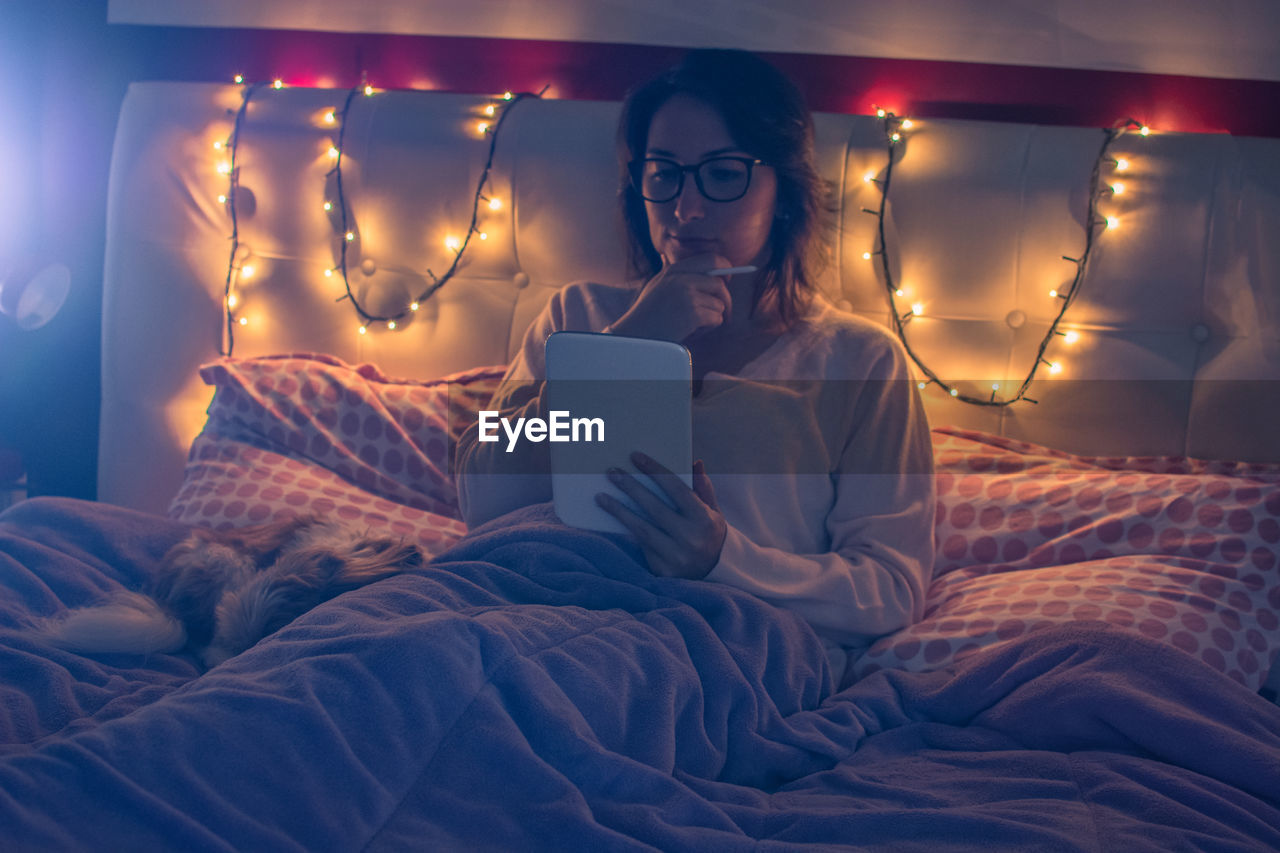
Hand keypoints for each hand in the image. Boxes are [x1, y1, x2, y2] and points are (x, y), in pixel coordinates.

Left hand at [595, 454, 726, 578]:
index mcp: (705, 519)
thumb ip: (703, 488)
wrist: (713, 575)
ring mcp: (676, 556)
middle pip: (654, 507)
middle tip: (611, 472)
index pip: (676, 489)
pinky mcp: (662, 570)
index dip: (655, 471)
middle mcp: (691, 538)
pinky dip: (626, 529)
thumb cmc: (708, 535)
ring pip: (641, 528)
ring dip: (619, 510)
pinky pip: (640, 545)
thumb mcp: (713, 512)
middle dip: (631, 487)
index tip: (635, 456)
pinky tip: (613, 517)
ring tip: (601, 497)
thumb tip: (695, 462)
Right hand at [607, 254, 733, 343]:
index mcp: (674, 270)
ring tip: (691, 326)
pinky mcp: (692, 313)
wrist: (635, 338)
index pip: (712, 259)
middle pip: (720, 284)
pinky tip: (690, 332)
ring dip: (711, 319)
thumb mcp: (655, 287)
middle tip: (725, 313)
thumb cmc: (645, 316)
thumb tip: (670, 258)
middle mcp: (681, 278)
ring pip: (719, 305)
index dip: (725, 268)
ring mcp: (686, 295)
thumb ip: (670, 274)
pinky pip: (716, 319)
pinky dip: (708, 329)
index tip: (727, 281)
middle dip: (725, 300)